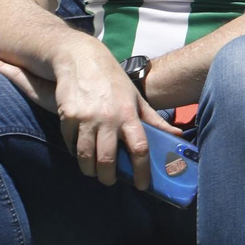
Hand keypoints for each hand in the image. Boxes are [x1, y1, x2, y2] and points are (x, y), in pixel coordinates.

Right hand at [23, 42, 178, 188]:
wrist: (82, 59)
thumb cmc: (114, 81)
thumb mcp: (137, 98)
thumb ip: (154, 120)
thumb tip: (177, 136)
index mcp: (129, 114)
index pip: (139, 148)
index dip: (142, 170)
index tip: (142, 185)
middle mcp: (107, 118)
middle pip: (106, 160)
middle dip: (108, 177)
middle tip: (110, 181)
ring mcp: (85, 118)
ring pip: (84, 157)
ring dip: (89, 170)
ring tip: (94, 172)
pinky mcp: (67, 117)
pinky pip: (70, 144)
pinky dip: (75, 152)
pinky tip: (80, 152)